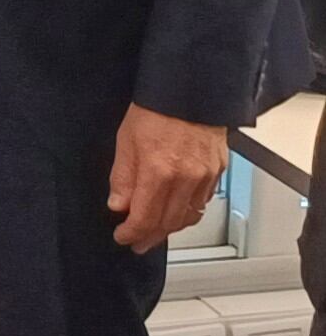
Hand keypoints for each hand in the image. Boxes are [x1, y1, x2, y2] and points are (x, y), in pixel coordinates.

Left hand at [109, 104, 228, 249]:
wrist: (191, 92)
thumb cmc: (155, 110)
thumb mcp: (125, 141)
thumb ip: (122, 178)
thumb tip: (118, 206)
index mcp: (159, 172)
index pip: (145, 218)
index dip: (132, 233)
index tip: (122, 237)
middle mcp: (186, 179)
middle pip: (168, 223)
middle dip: (150, 237)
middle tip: (137, 243)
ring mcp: (205, 176)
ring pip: (189, 216)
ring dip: (170, 229)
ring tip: (155, 233)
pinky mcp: (217, 171)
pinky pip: (203, 202)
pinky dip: (188, 213)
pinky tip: (177, 214)